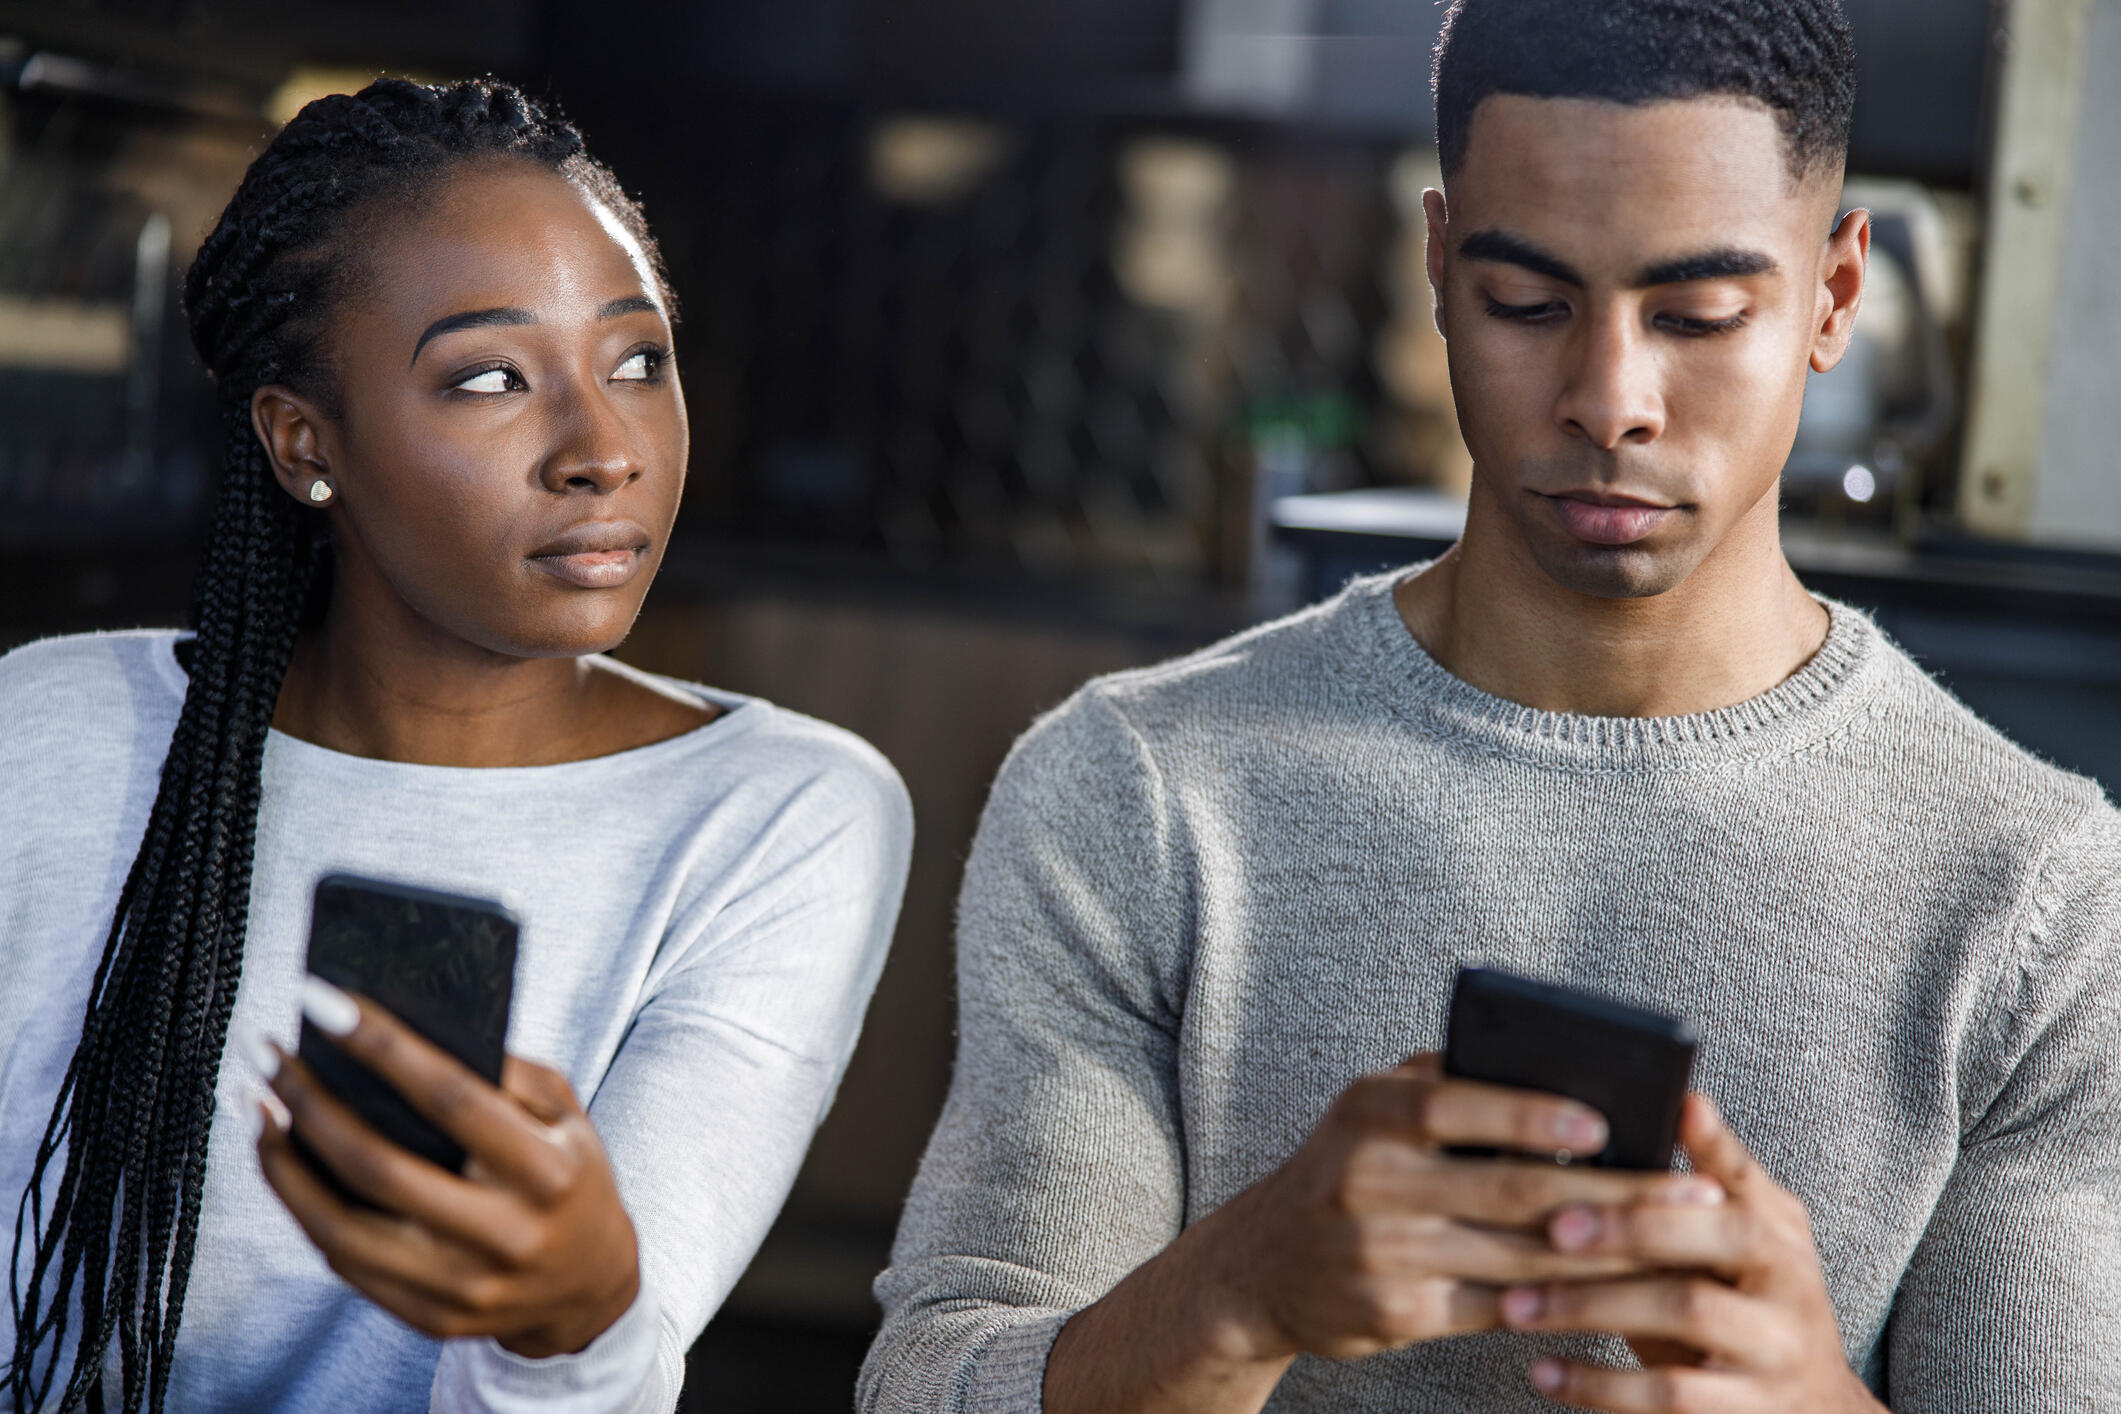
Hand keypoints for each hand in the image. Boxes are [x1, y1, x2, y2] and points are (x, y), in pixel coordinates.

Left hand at [254, 982, 639, 1357]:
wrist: (588, 1285)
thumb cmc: (570, 1175)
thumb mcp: (567, 1114)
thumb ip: (507, 1073)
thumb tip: (407, 1033)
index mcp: (547, 1172)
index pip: (452, 1098)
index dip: (382, 1047)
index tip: (324, 1002)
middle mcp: (506, 1235)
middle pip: (379, 1168)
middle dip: (311, 1103)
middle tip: (274, 1053)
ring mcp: (464, 1286)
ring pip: (342, 1228)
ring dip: (284, 1163)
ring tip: (262, 1107)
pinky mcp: (429, 1317)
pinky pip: (344, 1262)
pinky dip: (303, 1207)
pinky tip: (285, 1163)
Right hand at [1178, 1055, 1724, 1363]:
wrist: (1262, 1266)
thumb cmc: (1346, 1168)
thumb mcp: (1373, 1109)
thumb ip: (1446, 1083)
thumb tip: (1558, 1070)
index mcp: (1367, 1113)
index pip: (1456, 1107)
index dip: (1532, 1116)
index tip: (1606, 1124)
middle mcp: (1367, 1181)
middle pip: (1509, 1190)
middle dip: (1613, 1195)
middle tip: (1689, 1195)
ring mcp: (1380, 1254)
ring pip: (1517, 1256)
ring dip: (1607, 1255)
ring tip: (1673, 1246)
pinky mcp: (1396, 1316)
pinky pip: (1498, 1307)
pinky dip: (1561, 1299)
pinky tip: (1614, 1291)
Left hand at [1499, 1094, 1882, 1412]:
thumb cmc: (1748, 1306)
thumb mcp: (1742, 1241)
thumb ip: (1705, 1183)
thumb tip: (1675, 1099)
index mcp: (1777, 1230)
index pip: (1741, 1176)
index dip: (1709, 1142)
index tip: (1673, 1105)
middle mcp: (1790, 1282)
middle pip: (1717, 1236)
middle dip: (1630, 1226)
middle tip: (1552, 1226)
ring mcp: (1776, 1350)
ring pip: (1684, 1311)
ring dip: (1592, 1305)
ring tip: (1518, 1305)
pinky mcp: (1748, 1413)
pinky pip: (1668, 1396)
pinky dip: (1598, 1384)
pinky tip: (1543, 1372)